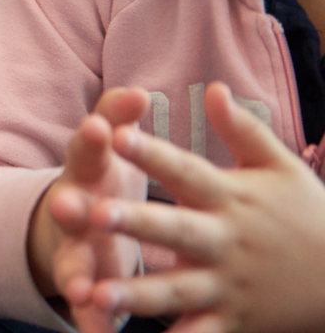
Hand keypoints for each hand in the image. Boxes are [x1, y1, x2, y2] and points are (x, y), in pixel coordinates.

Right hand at [28, 87, 151, 331]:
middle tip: (69, 206)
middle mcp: (72, 210)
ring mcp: (73, 248)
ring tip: (79, 286)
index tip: (99, 128)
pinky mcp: (83, 283)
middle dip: (69, 208)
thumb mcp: (99, 148)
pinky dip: (92, 319)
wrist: (65, 227)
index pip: (85, 151)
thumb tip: (137, 89)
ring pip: (71, 262)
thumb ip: (114, 118)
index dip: (91, 140)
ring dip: (73, 274)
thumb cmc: (96, 180)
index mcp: (84, 174)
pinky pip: (88, 305)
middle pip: (68, 207)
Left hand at [83, 82, 324, 332]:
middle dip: (134, 222)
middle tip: (93, 212)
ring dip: (136, 293)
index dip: (151, 153)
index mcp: (230, 198)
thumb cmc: (308, 214)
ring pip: (176, 289)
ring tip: (94, 293)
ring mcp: (228, 283)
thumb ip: (243, 130)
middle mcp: (225, 240)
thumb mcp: (281, 168)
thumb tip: (213, 87)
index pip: (185, 171)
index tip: (115, 133)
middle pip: (174, 230)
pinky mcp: (235, 319)